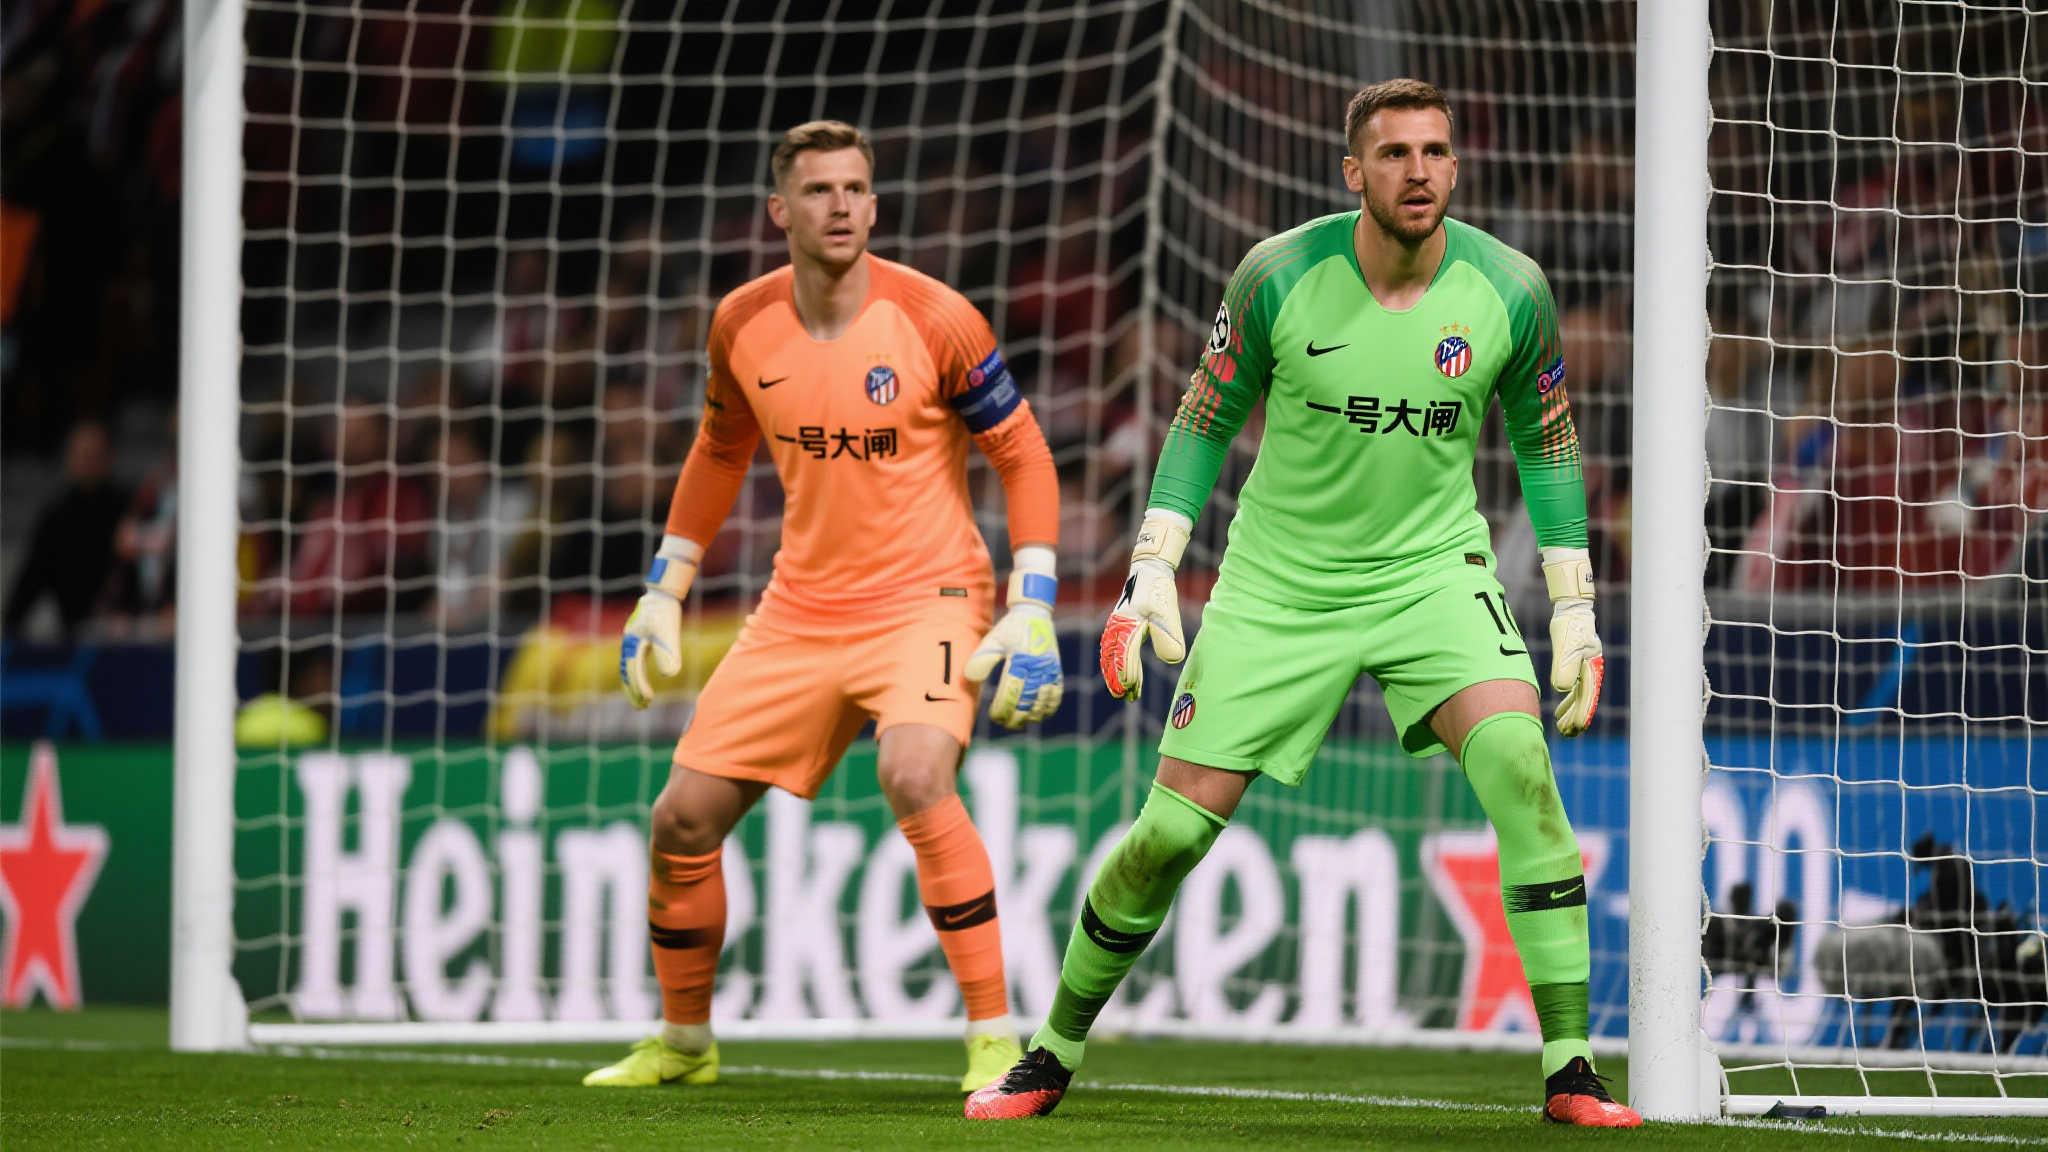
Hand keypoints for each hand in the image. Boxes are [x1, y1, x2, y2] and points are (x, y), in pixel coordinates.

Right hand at [619, 536, 700, 708]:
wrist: (662, 592)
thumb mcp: (668, 632)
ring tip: (641, 698)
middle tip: (642, 707)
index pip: (634, 671)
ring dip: (633, 683)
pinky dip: (635, 671)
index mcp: (633, 643)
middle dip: (633, 690)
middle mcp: (629, 642)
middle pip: (627, 671)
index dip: (639, 687)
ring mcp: (632, 639)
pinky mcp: (639, 636)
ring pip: (628, 666)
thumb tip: (670, 675)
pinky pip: (633, 659)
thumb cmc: (665, 611)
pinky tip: (642, 677)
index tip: (647, 702)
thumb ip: (669, 653)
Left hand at [965, 547, 1062, 727]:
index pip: (1011, 692)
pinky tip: (1039, 715)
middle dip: (1016, 717)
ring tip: (1019, 722)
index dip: (1003, 709)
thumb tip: (969, 677)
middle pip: (1027, 701)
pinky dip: (1049, 708)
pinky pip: (1056, 694)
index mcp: (1020, 659)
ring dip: (1032, 715)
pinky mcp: (1056, 670)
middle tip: (1006, 724)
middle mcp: (1037, 666)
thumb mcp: (992, 640)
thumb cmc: (1009, 628)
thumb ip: (981, 658)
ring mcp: (1049, 669)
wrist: (1034, 613)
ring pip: (1043, 701)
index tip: (994, 716)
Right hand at [1099, 511, 1191, 701]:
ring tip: (1123, 690)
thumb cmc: (1158, 591)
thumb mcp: (1166, 612)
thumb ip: (1168, 636)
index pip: (1125, 657)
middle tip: (1126, 696)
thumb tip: (1172, 660)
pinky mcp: (1118, 624)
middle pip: (1113, 659)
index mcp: (1127, 626)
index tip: (1132, 690)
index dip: (1128, 675)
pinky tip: (1116, 670)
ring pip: (1109, 655)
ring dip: (1114, 673)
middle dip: (1118, 679)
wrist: (1149, 570)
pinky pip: (1110, 648)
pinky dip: (1111, 662)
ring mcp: (1115, 625)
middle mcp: (1117, 627)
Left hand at [1542, 547, 1602, 735]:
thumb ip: (1563, 666)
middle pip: (1585, 699)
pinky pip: (1576, 688)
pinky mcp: (1579, 666)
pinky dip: (1569, 701)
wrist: (1572, 609)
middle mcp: (1591, 670)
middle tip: (1566, 734)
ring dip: (1572, 712)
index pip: (1587, 696)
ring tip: (1562, 728)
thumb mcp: (1565, 644)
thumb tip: (1560, 689)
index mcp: (1590, 667)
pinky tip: (1560, 710)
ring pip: (1581, 696)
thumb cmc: (1569, 625)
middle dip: (1576, 718)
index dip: (1581, 715)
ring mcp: (1586, 669)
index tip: (1574, 730)